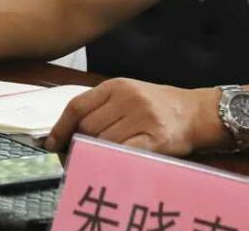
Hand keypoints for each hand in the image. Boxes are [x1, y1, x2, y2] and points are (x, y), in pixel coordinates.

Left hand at [44, 79, 220, 155]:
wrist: (197, 113)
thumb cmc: (157, 106)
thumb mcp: (127, 95)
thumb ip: (100, 108)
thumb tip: (66, 132)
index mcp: (116, 86)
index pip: (77, 106)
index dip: (60, 127)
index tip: (51, 143)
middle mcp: (128, 98)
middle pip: (87, 127)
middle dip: (79, 145)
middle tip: (78, 156)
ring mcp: (143, 117)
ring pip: (102, 142)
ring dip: (97, 154)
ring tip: (102, 158)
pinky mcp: (156, 138)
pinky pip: (123, 152)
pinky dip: (113, 160)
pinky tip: (112, 163)